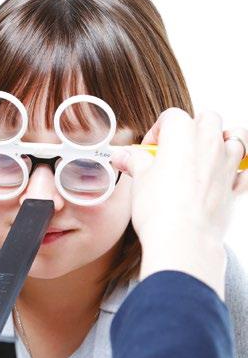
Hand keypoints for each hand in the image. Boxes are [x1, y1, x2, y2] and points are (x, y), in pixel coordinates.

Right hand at [111, 109, 247, 296]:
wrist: (183, 240)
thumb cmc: (159, 209)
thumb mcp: (138, 181)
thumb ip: (134, 162)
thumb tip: (122, 156)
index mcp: (182, 135)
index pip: (171, 117)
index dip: (156, 132)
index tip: (147, 151)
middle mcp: (209, 143)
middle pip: (207, 118)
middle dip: (192, 127)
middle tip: (174, 150)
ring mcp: (227, 164)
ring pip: (235, 135)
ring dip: (220, 141)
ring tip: (203, 156)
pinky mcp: (235, 187)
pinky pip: (245, 168)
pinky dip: (237, 168)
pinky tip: (223, 176)